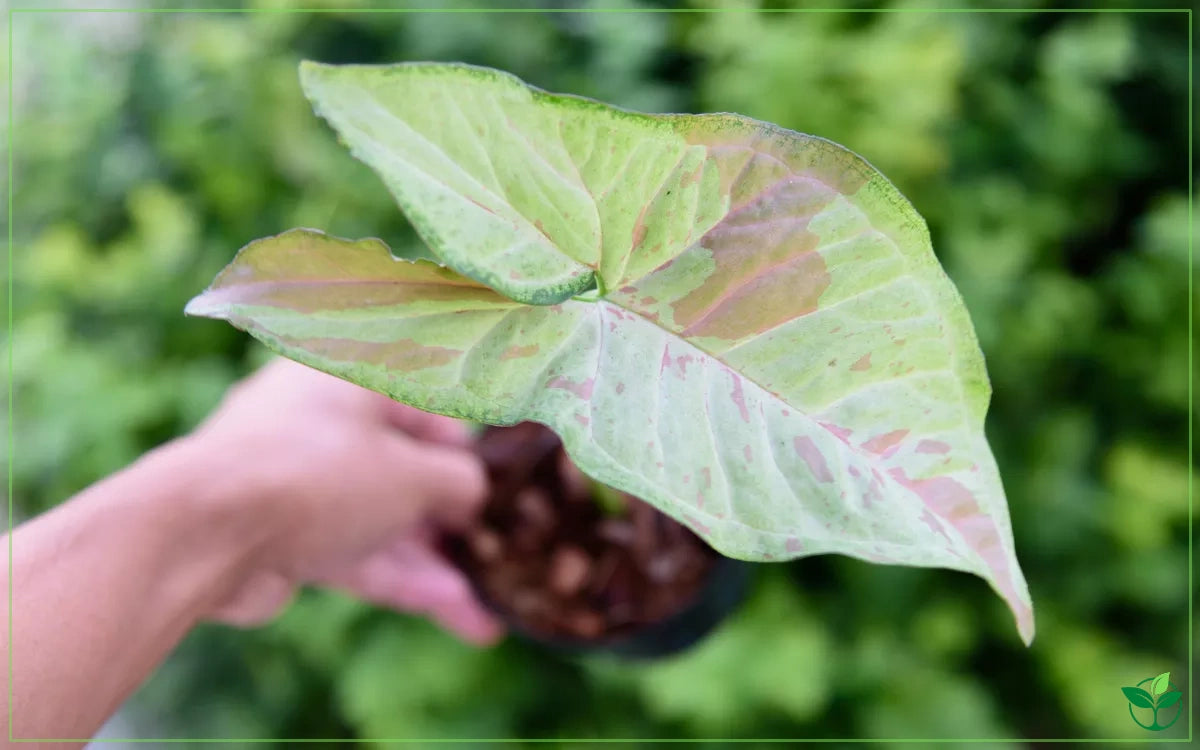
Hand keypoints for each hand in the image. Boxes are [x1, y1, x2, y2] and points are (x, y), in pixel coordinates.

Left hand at [182, 358, 501, 643]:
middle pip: (403, 472)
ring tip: (482, 616)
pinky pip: (353, 551)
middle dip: (451, 525)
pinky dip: (398, 579)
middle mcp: (323, 420)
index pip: (425, 408)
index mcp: (352, 378)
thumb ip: (457, 482)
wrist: (203, 534)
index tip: (494, 497)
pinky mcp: (284, 533)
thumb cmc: (316, 475)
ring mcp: (300, 480)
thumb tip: (472, 493)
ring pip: (380, 520)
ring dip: (431, 566)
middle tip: (492, 562)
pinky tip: (453, 616)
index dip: (465, 456)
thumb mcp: (412, 474)